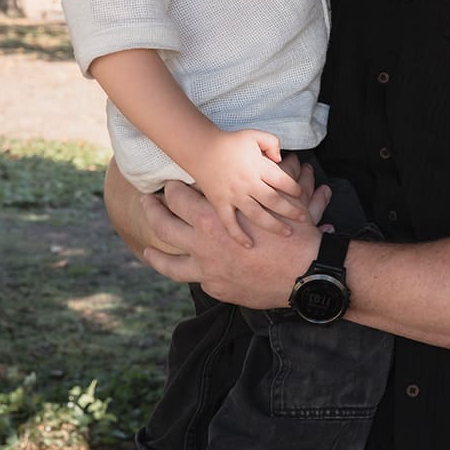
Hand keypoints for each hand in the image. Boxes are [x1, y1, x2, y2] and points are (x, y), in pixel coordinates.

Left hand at [142, 178, 320, 307]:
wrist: (302, 275)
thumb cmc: (296, 236)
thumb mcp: (291, 201)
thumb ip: (289, 180)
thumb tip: (297, 163)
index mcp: (216, 214)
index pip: (182, 196)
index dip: (173, 188)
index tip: (170, 184)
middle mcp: (204, 240)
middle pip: (164, 223)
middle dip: (153, 210)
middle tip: (148, 203)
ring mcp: (206, 267)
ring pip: (167, 262)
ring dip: (154, 254)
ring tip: (147, 249)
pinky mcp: (214, 287)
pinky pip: (193, 281)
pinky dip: (187, 275)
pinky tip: (188, 276)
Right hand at [188, 128, 305, 246]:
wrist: (200, 148)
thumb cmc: (230, 142)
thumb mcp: (255, 135)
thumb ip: (272, 143)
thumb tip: (282, 158)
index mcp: (259, 167)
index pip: (283, 181)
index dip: (296, 188)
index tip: (302, 194)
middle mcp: (248, 183)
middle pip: (274, 201)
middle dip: (291, 210)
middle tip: (303, 218)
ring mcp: (234, 195)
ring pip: (257, 214)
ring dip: (273, 225)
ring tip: (287, 233)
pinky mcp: (220, 203)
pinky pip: (229, 222)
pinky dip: (238, 235)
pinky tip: (248, 245)